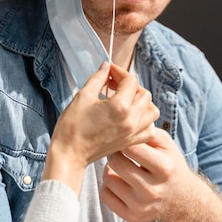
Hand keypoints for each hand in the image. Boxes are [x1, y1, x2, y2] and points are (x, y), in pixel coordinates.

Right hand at [42, 62, 158, 192]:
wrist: (69, 153)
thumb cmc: (72, 126)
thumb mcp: (83, 96)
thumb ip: (98, 79)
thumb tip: (106, 67)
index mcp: (119, 107)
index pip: (129, 81)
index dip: (118, 72)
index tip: (109, 71)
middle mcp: (131, 120)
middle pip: (144, 94)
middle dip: (130, 84)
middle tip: (114, 83)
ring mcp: (133, 133)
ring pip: (152, 111)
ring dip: (142, 101)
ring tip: (126, 99)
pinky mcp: (130, 142)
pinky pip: (149, 129)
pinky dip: (145, 120)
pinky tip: (131, 116)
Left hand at [101, 131, 221, 221]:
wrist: (182, 199)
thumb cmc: (169, 164)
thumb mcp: (166, 144)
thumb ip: (146, 130)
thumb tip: (124, 116)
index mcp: (164, 167)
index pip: (132, 147)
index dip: (123, 137)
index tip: (121, 135)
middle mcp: (152, 189)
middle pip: (116, 162)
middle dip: (115, 153)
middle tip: (120, 151)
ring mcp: (141, 205)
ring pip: (107, 178)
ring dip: (110, 169)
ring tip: (121, 166)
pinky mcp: (131, 216)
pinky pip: (105, 195)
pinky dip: (108, 186)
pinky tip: (119, 181)